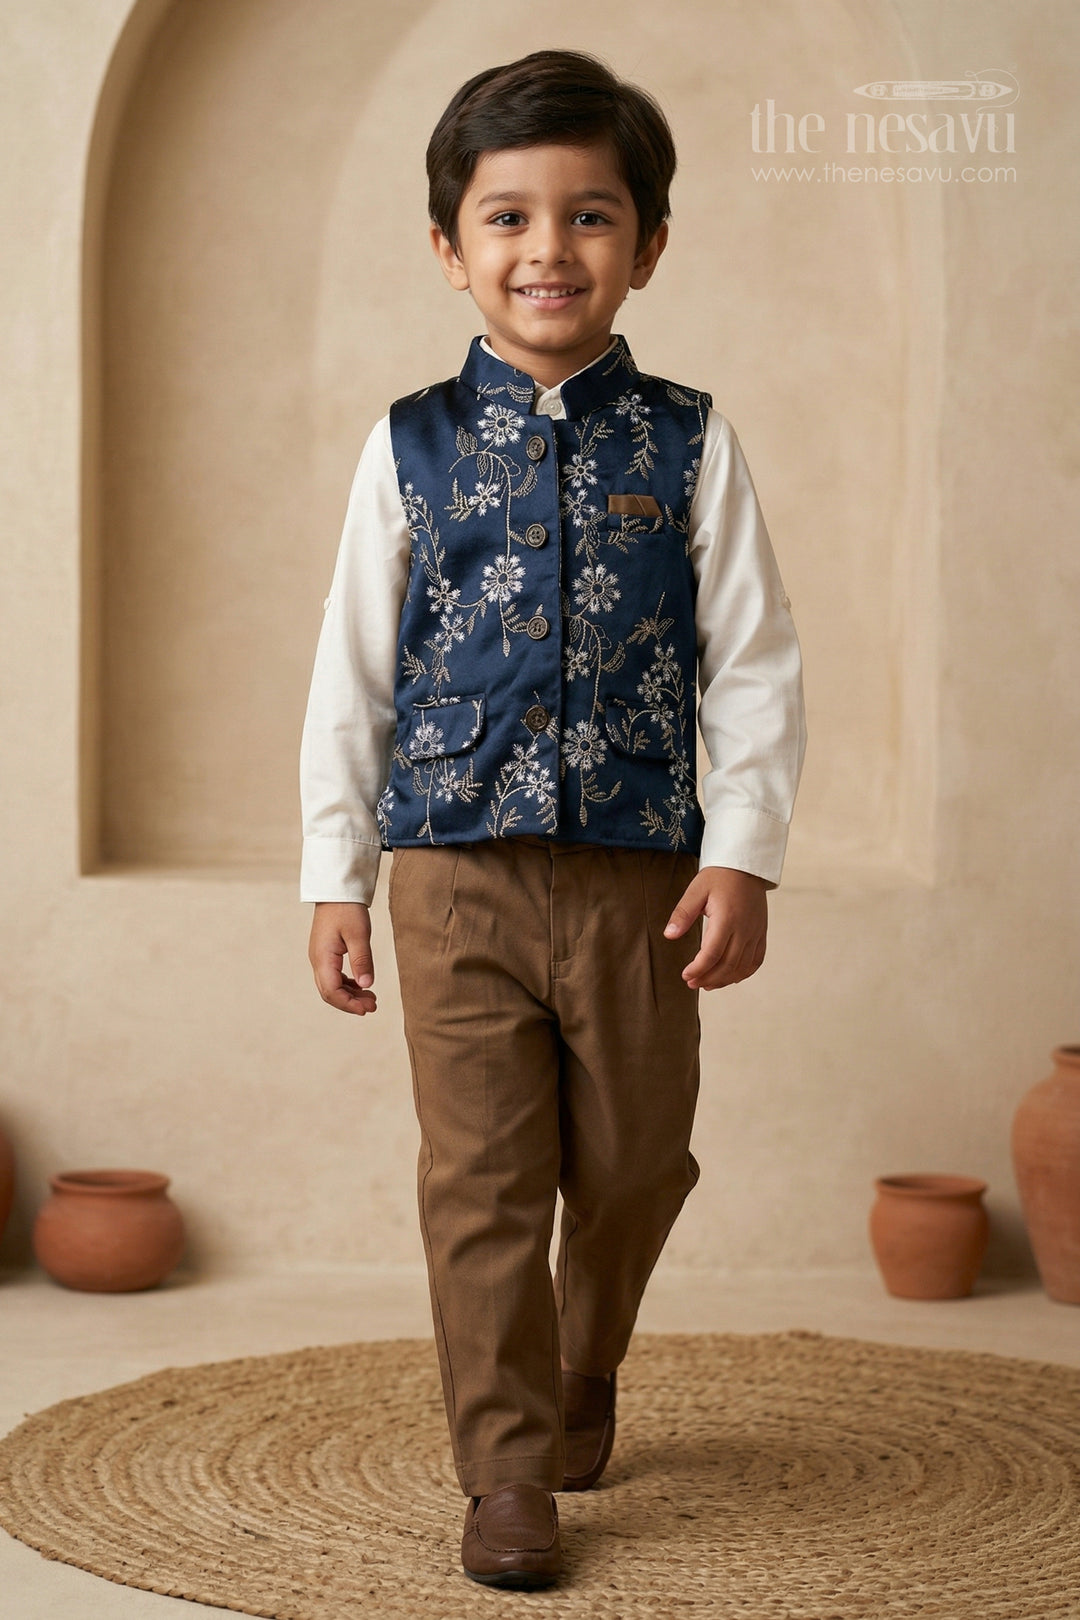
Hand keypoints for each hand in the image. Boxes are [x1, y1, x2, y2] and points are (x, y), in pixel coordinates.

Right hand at [308, 902, 377, 1014]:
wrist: (336, 890)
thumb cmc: (347, 908)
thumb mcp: (359, 934)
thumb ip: (362, 960)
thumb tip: (367, 985)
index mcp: (323, 958)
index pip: (331, 991)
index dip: (348, 1004)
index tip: (367, 1009)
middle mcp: (317, 960)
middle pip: (329, 992)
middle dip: (350, 1003)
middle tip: (373, 1006)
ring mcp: (320, 957)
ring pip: (331, 985)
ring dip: (350, 994)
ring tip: (371, 998)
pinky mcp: (325, 953)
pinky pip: (333, 976)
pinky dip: (347, 984)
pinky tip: (362, 984)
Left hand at [664, 866, 767, 989]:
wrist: (746, 866)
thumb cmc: (719, 876)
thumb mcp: (696, 890)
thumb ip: (682, 914)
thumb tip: (669, 935)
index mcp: (727, 918)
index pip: (712, 953)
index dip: (698, 969)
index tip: (685, 975)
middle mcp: (745, 928)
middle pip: (728, 965)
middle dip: (709, 978)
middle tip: (692, 983)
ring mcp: (756, 932)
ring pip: (743, 966)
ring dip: (725, 980)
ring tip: (707, 984)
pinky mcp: (761, 933)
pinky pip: (756, 960)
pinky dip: (743, 973)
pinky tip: (729, 977)